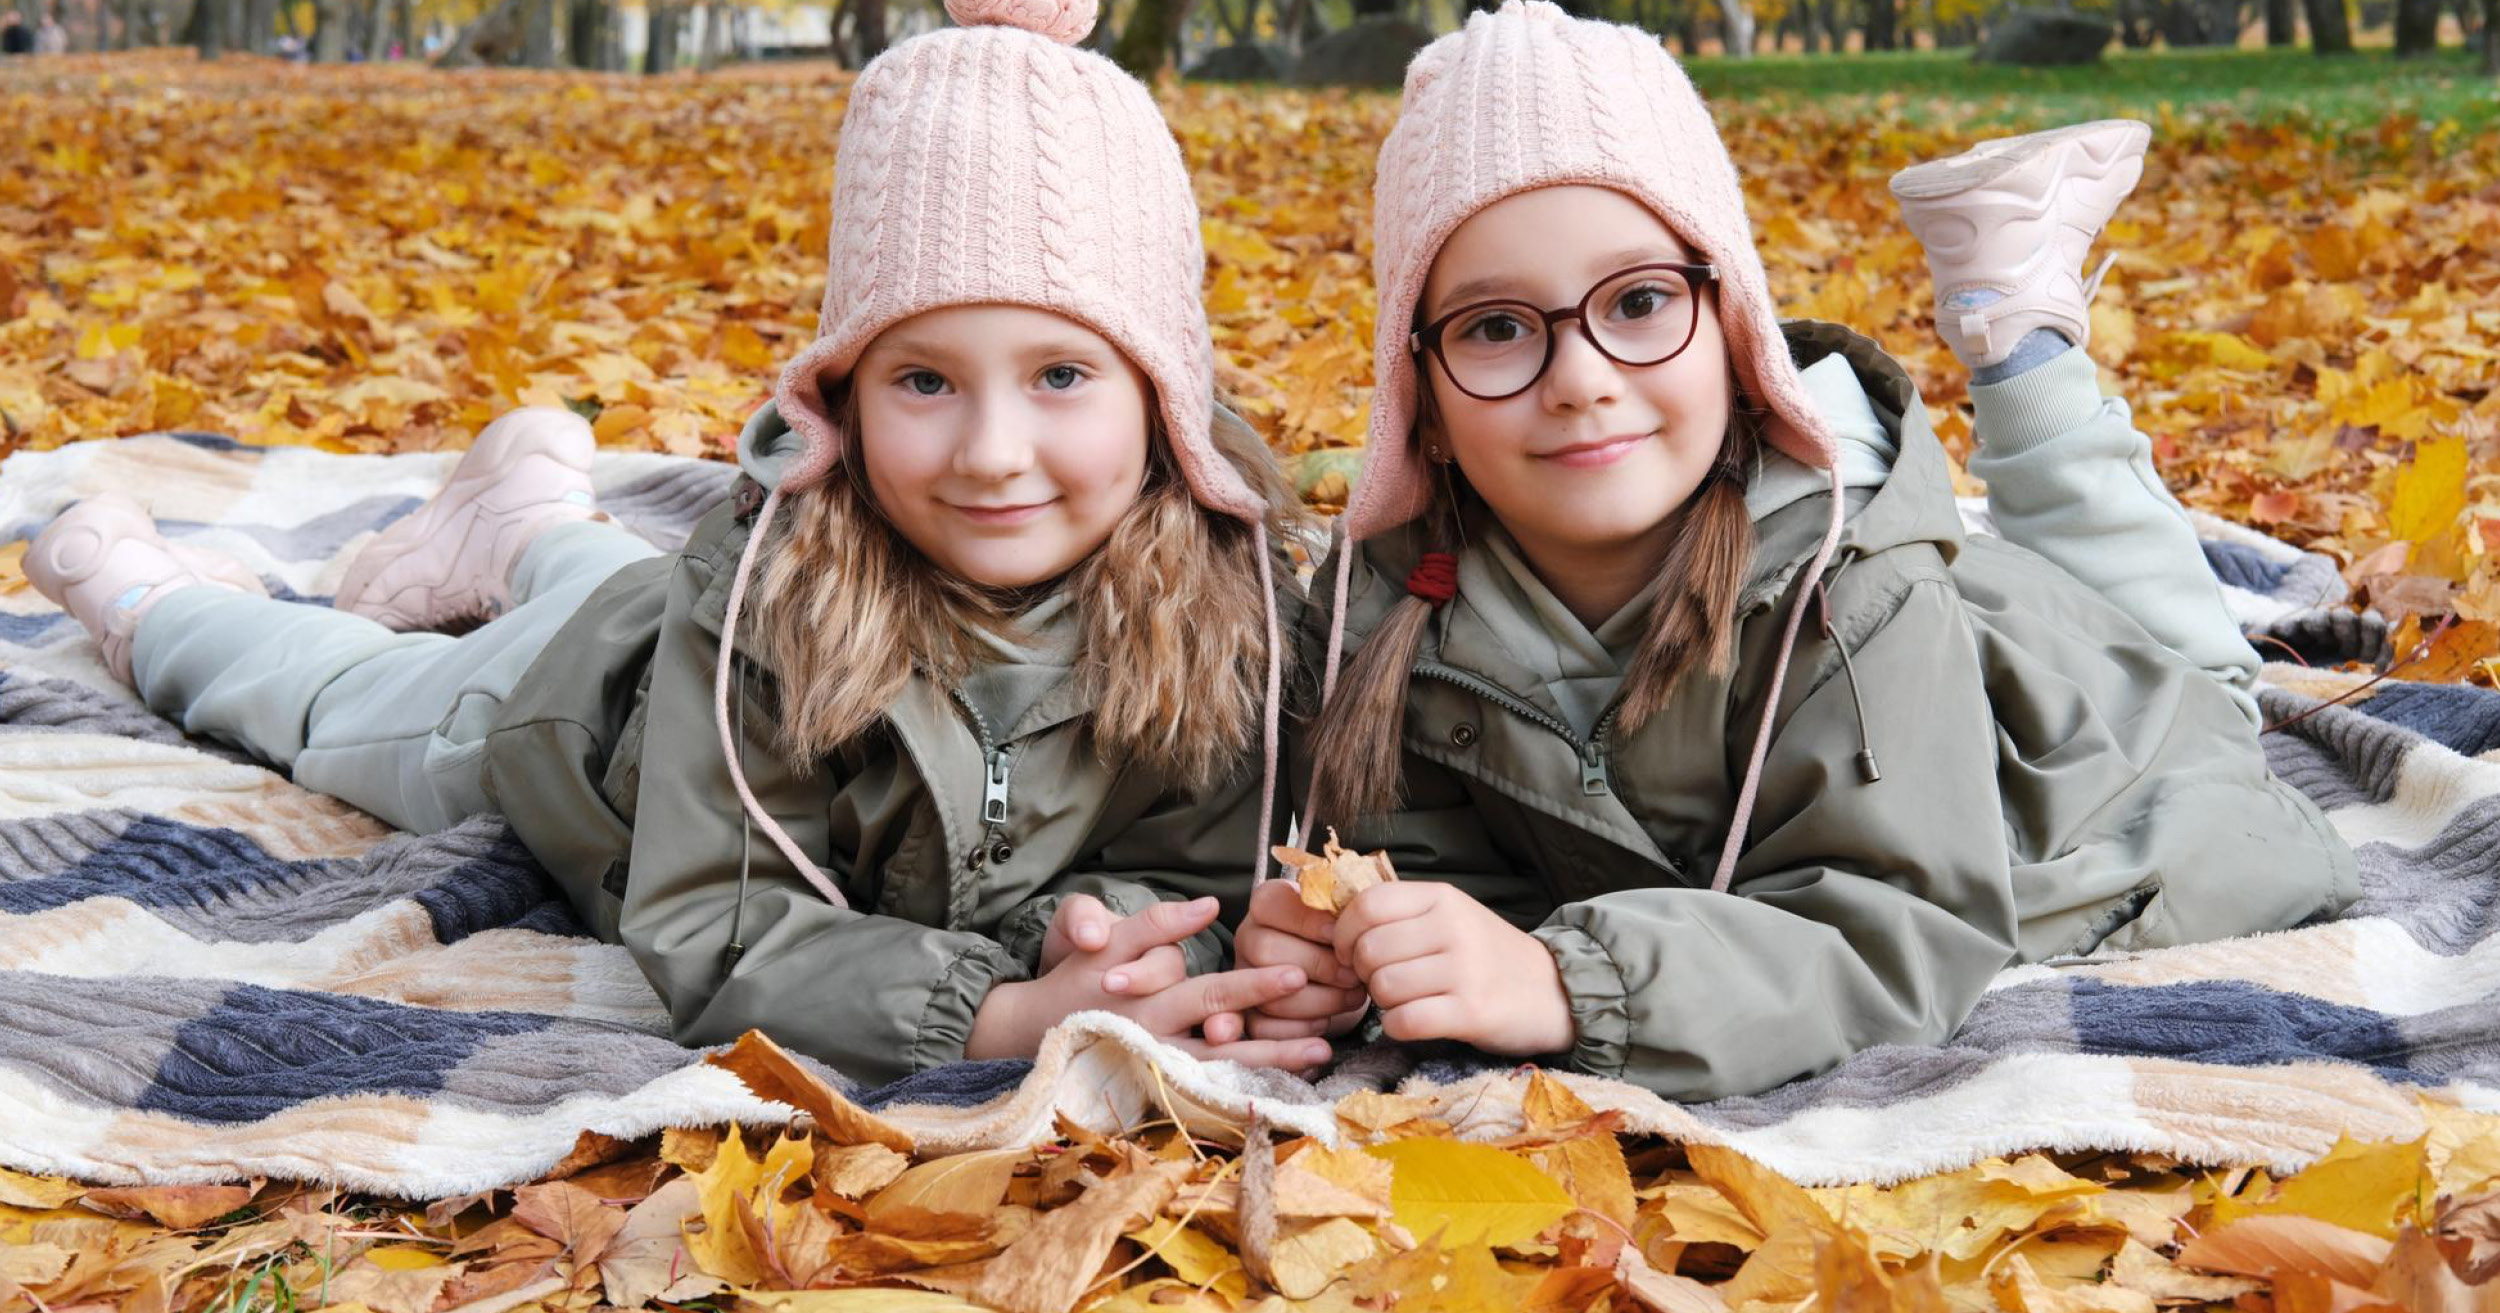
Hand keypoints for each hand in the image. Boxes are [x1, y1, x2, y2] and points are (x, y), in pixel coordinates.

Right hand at [969, 897, 1333, 1069]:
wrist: (1030, 1032)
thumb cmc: (1076, 977)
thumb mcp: (1103, 939)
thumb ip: (1154, 923)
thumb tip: (1207, 906)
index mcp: (1144, 997)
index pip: (1206, 991)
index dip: (1251, 985)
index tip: (1294, 973)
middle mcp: (1154, 1036)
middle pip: (1221, 1036)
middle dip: (1273, 1032)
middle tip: (1323, 1029)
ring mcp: (1156, 1068)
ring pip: (1221, 1068)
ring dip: (1270, 1062)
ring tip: (1319, 1052)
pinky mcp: (1156, 1089)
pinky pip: (1208, 1091)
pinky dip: (1246, 1088)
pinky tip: (1287, 1082)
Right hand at [1231, 880, 1369, 1045]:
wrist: (1344, 977)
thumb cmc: (1345, 940)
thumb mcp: (1345, 917)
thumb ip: (1341, 909)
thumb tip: (1346, 911)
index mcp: (1266, 905)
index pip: (1271, 903)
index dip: (1309, 921)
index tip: (1341, 934)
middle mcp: (1248, 939)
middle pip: (1266, 950)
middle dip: (1320, 966)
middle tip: (1353, 975)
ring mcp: (1245, 980)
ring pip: (1268, 991)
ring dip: (1320, 1001)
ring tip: (1352, 997)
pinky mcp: (1251, 1017)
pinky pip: (1267, 1029)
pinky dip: (1304, 1028)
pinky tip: (1328, 1020)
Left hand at [1333, 881, 1574, 1055]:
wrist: (1553, 992)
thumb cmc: (1488, 956)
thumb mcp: (1452, 916)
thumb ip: (1403, 914)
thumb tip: (1337, 925)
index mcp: (1443, 898)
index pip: (1367, 906)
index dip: (1344, 933)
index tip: (1348, 951)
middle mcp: (1454, 928)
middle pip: (1369, 950)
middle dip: (1362, 973)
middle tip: (1380, 981)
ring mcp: (1465, 970)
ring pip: (1384, 987)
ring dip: (1381, 1001)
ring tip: (1403, 1000)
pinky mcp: (1472, 1012)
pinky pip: (1405, 1021)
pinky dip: (1397, 1026)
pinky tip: (1411, 1021)